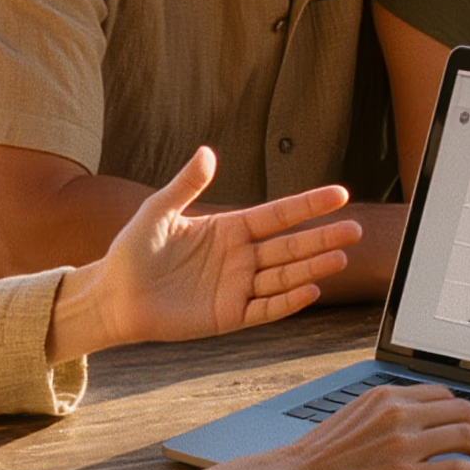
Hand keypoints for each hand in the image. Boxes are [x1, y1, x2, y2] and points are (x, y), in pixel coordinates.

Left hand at [50, 148, 361, 355]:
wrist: (114, 295)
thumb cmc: (134, 252)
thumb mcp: (159, 210)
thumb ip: (186, 184)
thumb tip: (208, 152)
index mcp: (230, 229)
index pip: (278, 215)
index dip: (308, 205)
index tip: (339, 194)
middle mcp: (241, 258)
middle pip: (290, 246)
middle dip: (322, 237)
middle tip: (354, 229)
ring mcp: (238, 288)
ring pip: (284, 276)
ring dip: (312, 268)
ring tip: (340, 257)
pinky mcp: (229, 316)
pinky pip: (265, 309)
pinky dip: (288, 301)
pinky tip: (310, 290)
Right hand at [281, 383, 469, 469]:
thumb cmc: (317, 455)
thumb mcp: (353, 417)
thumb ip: (385, 413)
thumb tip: (414, 420)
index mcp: (386, 396)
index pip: (443, 393)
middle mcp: (398, 413)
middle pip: (463, 410)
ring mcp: (402, 443)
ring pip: (466, 435)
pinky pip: (455, 468)